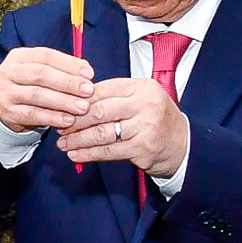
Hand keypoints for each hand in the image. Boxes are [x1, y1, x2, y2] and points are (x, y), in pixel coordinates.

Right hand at [0, 47, 94, 134]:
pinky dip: (52, 117)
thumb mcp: (43, 71)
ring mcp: (5, 92)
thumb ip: (63, 69)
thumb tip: (87, 72)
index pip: (46, 56)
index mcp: (19, 56)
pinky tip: (68, 120)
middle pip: (40, 74)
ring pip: (37, 95)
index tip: (90, 74)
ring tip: (82, 107)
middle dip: (68, 83)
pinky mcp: (7, 112)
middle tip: (88, 91)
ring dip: (63, 101)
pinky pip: (32, 115)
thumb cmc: (32, 85)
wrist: (9, 107)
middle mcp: (8, 72)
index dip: (69, 64)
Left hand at [57, 78, 188, 179]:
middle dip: (74, 120)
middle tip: (59, 126)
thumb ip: (113, 96)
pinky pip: (109, 151)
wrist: (182, 145)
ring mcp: (146, 127)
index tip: (62, 106)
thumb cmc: (155, 119)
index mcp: (142, 87)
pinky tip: (75, 155)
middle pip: (99, 111)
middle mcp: (146, 105)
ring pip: (102, 133)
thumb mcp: (140, 99)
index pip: (102, 90)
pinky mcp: (143, 149)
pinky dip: (89, 154)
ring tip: (63, 143)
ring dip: (78, 139)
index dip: (78, 100)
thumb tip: (75, 99)